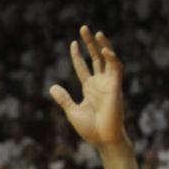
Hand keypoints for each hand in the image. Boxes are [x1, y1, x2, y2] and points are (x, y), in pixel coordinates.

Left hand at [49, 27, 126, 148]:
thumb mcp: (72, 111)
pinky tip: (105, 50)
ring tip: (96, 33)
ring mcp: (109, 84)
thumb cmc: (90, 129)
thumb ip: (64, 99)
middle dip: (90, 43)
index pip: (83, 67)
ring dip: (103, 46)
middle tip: (84, 28)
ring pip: (108, 60)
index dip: (78, 55)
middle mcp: (100, 83)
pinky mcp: (116, 88)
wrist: (103, 140)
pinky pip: (116, 70)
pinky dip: (112, 59)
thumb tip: (52, 87)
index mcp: (89, 88)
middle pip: (95, 58)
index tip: (72, 43)